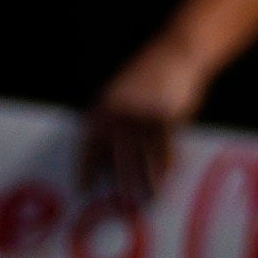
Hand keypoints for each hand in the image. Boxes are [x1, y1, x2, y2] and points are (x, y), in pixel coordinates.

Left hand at [80, 37, 209, 201]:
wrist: (174, 52)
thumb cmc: (147, 79)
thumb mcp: (121, 96)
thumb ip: (113, 124)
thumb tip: (106, 161)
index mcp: (103, 107)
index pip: (88, 144)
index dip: (85, 169)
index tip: (82, 189)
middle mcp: (119, 112)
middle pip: (115, 154)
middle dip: (118, 181)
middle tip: (120, 204)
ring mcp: (142, 112)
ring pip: (141, 154)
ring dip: (144, 179)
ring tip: (147, 199)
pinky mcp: (165, 113)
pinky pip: (163, 145)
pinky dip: (165, 165)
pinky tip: (165, 180)